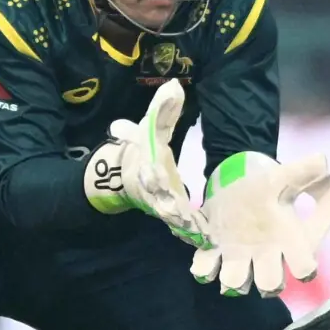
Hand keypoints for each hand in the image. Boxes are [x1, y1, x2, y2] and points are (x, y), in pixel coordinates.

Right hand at [84, 80, 207, 246]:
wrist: (122, 174)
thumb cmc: (141, 149)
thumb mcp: (150, 127)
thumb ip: (162, 110)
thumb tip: (175, 86)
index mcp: (152, 170)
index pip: (157, 177)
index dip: (163, 185)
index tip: (174, 193)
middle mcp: (156, 190)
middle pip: (167, 205)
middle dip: (180, 215)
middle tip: (198, 227)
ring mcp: (162, 206)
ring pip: (175, 219)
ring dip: (188, 229)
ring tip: (206, 238)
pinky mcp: (170, 214)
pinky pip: (181, 226)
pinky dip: (191, 234)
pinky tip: (207, 242)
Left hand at [191, 152, 329, 296]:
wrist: (237, 180)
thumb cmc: (268, 183)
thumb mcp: (287, 174)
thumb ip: (307, 170)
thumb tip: (323, 162)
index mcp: (289, 241)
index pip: (304, 268)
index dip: (303, 267)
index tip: (298, 254)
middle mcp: (266, 256)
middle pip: (270, 285)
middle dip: (266, 280)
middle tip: (260, 259)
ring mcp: (238, 257)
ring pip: (236, 284)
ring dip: (233, 277)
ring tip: (230, 257)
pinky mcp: (213, 252)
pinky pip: (205, 272)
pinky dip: (204, 268)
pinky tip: (209, 250)